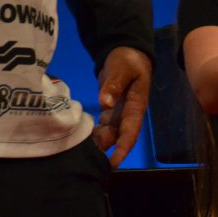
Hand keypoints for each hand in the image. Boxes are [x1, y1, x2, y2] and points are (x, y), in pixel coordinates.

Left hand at [94, 46, 151, 167]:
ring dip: (99, 141)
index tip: (113, 162)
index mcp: (136, 106)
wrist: (128, 53)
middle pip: (119, 136)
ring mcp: (120, 113)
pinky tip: (82, 135)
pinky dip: (95, 132)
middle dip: (106, 147)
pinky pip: (104, 126)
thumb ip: (114, 85)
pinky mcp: (111, 110)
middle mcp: (129, 114)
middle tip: (88, 155)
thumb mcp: (122, 69)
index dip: (123, 148)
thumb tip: (105, 103)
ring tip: (81, 146)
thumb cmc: (128, 61)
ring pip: (111, 133)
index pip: (131, 131)